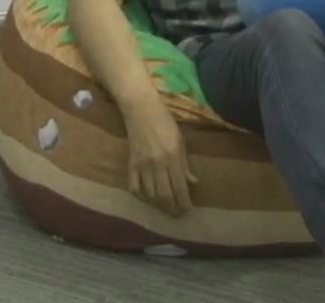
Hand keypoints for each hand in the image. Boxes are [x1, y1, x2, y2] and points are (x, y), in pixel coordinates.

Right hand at [122, 96, 198, 216]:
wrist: (141, 110)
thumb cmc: (165, 123)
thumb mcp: (181, 141)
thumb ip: (185, 165)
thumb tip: (193, 183)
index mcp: (172, 158)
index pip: (179, 187)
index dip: (184, 202)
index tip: (188, 211)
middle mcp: (157, 165)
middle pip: (164, 195)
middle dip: (172, 208)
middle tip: (178, 214)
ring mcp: (142, 166)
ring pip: (150, 195)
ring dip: (159, 205)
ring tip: (166, 209)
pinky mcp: (131, 165)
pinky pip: (134, 187)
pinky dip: (141, 197)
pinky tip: (148, 198)